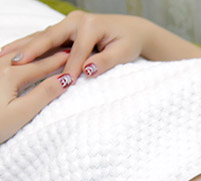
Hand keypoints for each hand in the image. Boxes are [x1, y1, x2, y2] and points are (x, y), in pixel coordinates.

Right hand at [0, 11, 149, 81]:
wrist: (132, 30)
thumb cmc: (129, 43)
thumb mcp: (124, 53)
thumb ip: (106, 61)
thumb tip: (88, 71)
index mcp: (90, 26)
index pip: (77, 51)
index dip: (69, 68)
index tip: (61, 83)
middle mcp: (76, 21)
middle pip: (49, 37)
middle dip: (30, 51)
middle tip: (12, 62)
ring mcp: (68, 23)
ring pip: (42, 36)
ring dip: (23, 47)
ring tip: (3, 57)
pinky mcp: (64, 29)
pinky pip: (44, 38)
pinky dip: (29, 46)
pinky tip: (14, 54)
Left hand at [0, 50, 70, 143]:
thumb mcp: (22, 114)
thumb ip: (44, 94)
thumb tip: (66, 79)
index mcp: (11, 75)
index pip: (43, 65)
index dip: (61, 60)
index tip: (77, 54)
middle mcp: (0, 66)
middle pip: (31, 55)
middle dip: (50, 50)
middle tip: (66, 45)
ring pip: (16, 53)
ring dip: (34, 49)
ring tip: (48, 45)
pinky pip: (5, 56)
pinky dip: (18, 53)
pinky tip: (20, 53)